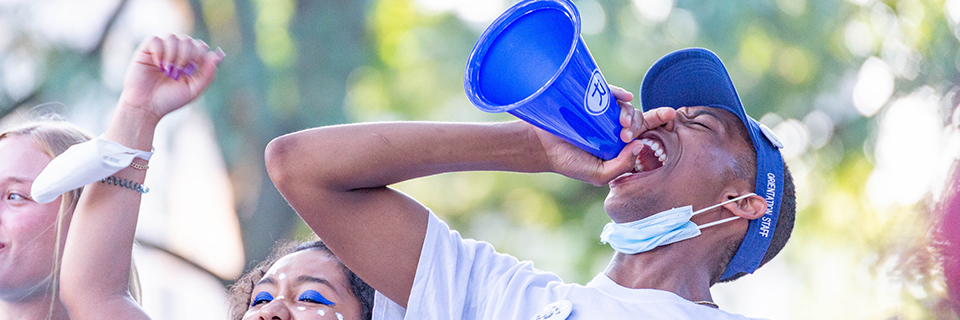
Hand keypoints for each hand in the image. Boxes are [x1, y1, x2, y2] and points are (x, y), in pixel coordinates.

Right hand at [117, 34, 224, 122]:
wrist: (146, 107)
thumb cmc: (170, 100)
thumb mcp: (194, 90)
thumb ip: (208, 74)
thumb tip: (218, 55)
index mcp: (189, 61)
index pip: (201, 46)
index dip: (200, 55)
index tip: (192, 71)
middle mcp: (175, 53)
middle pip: (188, 40)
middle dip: (186, 56)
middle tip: (178, 74)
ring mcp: (161, 50)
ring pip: (172, 37)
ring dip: (173, 55)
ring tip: (168, 72)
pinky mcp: (145, 50)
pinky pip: (155, 39)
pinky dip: (159, 52)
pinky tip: (158, 66)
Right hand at [533, 85, 674, 185]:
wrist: (542, 148)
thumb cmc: (571, 163)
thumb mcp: (599, 175)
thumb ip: (621, 166)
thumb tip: (641, 146)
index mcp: (621, 145)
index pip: (646, 133)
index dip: (659, 123)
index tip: (671, 117)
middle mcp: (615, 127)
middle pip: (639, 120)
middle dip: (639, 124)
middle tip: (625, 135)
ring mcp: (603, 113)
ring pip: (626, 107)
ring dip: (629, 114)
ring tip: (620, 125)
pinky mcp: (588, 99)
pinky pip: (608, 92)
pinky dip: (619, 93)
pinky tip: (624, 97)